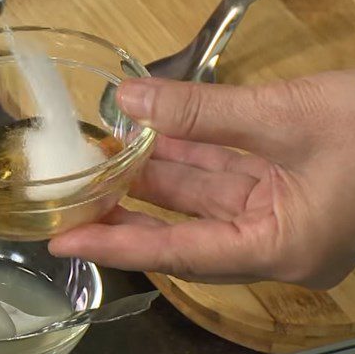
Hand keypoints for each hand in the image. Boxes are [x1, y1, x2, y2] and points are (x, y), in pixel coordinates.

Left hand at [49, 69, 354, 288]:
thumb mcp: (285, 114)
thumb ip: (202, 110)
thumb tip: (128, 98)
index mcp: (281, 250)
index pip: (180, 255)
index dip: (118, 246)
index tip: (63, 245)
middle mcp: (278, 243)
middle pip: (186, 229)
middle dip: (129, 208)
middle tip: (68, 198)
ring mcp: (285, 214)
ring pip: (204, 196)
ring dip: (156, 173)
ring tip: (99, 157)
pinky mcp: (291, 186)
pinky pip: (228, 174)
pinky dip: (191, 154)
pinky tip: (151, 136)